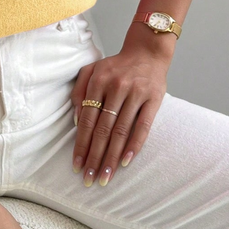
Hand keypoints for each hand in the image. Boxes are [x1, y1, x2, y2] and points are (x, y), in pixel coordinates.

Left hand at [70, 22, 172, 186]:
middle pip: (103, 129)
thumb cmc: (116, 65)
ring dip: (112, 157)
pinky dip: (134, 145)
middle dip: (94, 156)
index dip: (81, 144)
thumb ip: (78, 90)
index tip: (76, 164)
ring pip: (121, 131)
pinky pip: (143, 126)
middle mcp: (116, 87)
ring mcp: (136, 93)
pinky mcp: (153, 99)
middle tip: (89, 178)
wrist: (147, 51)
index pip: (86, 119)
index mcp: (98, 81)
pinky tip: (126, 162)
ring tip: (105, 176)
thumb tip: (75, 120)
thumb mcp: (91, 69)